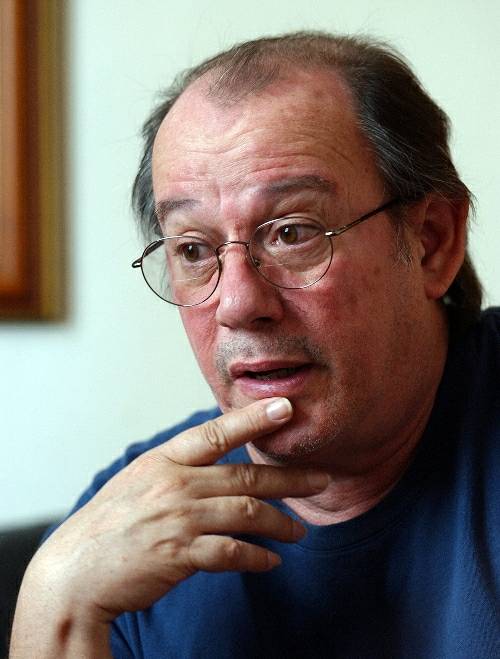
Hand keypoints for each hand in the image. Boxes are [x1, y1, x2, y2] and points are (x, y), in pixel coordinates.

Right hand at [23, 398, 328, 624]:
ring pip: (247, 513)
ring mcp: (179, 518)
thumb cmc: (109, 524)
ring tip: (300, 531)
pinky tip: (271, 561)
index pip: (216, 432)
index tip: (286, 407)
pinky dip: (257, 557)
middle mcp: (175, 484)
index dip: (253, 418)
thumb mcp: (139, 480)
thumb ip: (178, 469)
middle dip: (290, 477)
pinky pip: (232, 552)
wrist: (75, 570)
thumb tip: (216, 464)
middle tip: (322, 478)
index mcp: (165, 460)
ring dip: (281, 523)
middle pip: (246, 475)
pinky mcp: (179, 554)